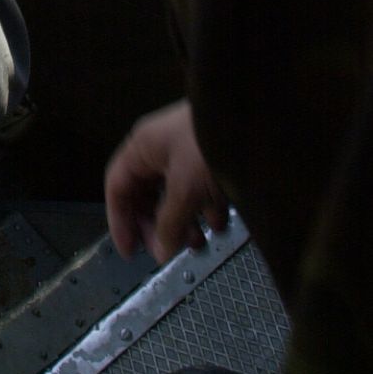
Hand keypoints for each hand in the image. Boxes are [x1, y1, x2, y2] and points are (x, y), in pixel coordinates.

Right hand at [105, 98, 228, 264]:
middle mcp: (159, 149)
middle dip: (156, 225)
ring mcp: (185, 152)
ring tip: (198, 242)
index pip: (117, 187)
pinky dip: (204, 209)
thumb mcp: (184, 190)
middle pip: (146, 194)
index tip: (130, 253)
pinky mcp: (208, 157)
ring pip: (173, 194)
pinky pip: (198, 189)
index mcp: (142, 148)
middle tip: (168, 251)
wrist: (256, 120)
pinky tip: (219, 224)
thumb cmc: (208, 147)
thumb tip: (160, 252)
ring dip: (182, 221)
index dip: (120, 221)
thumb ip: (169, 223)